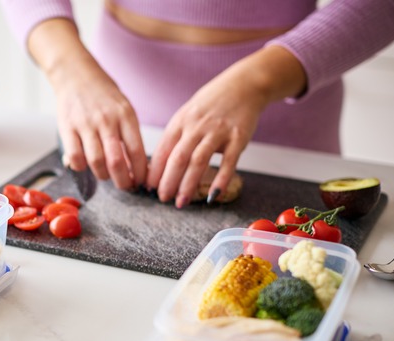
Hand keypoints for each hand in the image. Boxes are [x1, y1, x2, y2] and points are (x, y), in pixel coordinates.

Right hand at [54, 60, 147, 189]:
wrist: (76, 74)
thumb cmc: (102, 94)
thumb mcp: (123, 108)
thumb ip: (128, 133)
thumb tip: (136, 165)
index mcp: (125, 115)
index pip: (137, 151)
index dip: (141, 172)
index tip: (141, 181)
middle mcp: (107, 120)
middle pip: (117, 162)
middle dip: (123, 181)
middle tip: (125, 186)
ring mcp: (86, 124)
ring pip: (96, 162)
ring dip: (103, 175)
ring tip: (105, 174)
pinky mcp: (67, 128)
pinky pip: (75, 157)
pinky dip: (81, 167)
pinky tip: (85, 164)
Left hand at [146, 45, 306, 207]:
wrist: (245, 85)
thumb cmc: (212, 103)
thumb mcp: (188, 114)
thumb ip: (176, 137)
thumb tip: (159, 165)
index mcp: (180, 121)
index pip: (162, 150)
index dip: (154, 171)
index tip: (148, 187)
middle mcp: (197, 126)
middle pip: (177, 158)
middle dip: (167, 182)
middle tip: (162, 199)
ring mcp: (218, 132)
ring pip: (198, 162)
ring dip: (188, 185)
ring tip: (181, 202)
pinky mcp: (238, 138)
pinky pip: (228, 162)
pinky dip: (220, 181)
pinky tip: (212, 196)